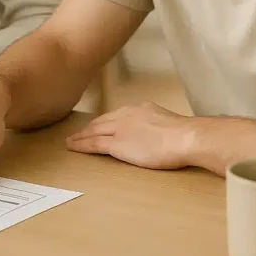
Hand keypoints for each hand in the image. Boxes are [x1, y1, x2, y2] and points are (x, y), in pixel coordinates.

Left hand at [65, 102, 195, 169]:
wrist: (184, 137)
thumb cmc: (184, 134)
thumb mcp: (167, 122)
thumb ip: (157, 124)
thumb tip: (159, 133)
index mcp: (139, 109)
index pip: (115, 115)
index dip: (104, 122)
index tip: (97, 126)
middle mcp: (126, 115)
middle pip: (101, 122)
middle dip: (88, 128)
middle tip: (78, 133)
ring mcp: (119, 129)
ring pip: (94, 132)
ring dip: (81, 136)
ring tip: (71, 141)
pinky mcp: (116, 144)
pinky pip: (93, 144)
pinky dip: (81, 145)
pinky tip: (72, 147)